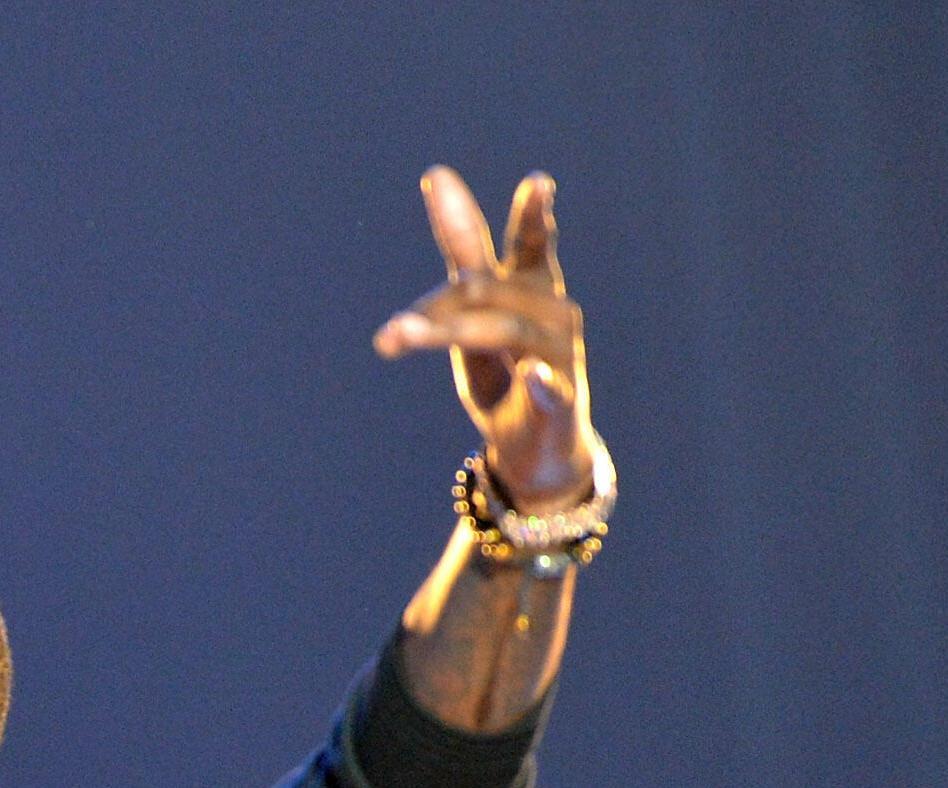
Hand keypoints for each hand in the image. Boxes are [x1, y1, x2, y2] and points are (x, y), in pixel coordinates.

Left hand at [372, 166, 594, 511]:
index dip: (533, 214)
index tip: (538, 180)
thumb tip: (437, 174)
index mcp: (535, 289)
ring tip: (396, 336)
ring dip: (444, 332)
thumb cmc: (502, 374)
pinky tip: (532, 375)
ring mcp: (559, 358)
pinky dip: (539, 383)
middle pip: (483, 291)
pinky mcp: (560, 403)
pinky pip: (548, 390)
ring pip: (500, 330)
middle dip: (432, 309)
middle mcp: (553, 314)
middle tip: (388, 335)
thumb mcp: (472, 311)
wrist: (535, 454)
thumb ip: (462, 251)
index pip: (531, 244)